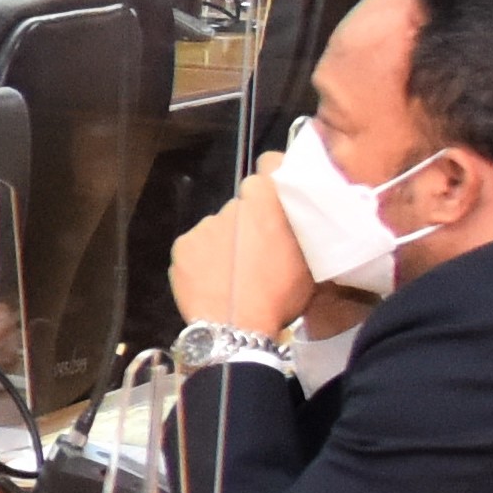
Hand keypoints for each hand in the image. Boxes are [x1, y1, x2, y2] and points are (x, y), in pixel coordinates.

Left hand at [165, 168, 354, 341]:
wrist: (236, 328)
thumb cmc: (281, 296)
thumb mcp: (310, 263)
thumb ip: (303, 230)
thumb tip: (303, 217)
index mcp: (270, 202)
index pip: (269, 165)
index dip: (272, 176)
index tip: (274, 194)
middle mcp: (235, 205)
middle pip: (243, 205)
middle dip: (250, 222)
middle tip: (257, 252)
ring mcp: (205, 225)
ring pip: (219, 228)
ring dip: (226, 242)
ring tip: (233, 273)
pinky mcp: (182, 245)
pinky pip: (196, 247)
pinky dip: (202, 259)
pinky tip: (213, 281)